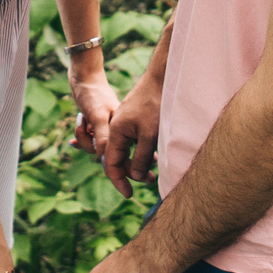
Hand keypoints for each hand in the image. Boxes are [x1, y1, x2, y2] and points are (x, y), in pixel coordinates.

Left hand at [71, 75, 120, 162]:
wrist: (85, 76)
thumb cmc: (93, 94)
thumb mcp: (97, 116)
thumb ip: (102, 138)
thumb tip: (104, 161)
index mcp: (125, 130)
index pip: (124, 156)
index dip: (119, 166)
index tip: (105, 162)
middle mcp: (119, 132)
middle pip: (107, 154)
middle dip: (91, 146)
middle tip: (84, 127)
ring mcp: (108, 129)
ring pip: (96, 148)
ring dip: (83, 137)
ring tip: (81, 119)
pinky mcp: (98, 126)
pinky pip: (90, 140)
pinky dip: (81, 138)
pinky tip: (72, 141)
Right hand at [103, 75, 161, 196]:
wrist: (161, 78)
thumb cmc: (155, 105)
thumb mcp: (149, 136)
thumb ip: (141, 158)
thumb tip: (137, 177)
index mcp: (115, 132)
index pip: (111, 163)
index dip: (119, 181)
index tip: (129, 195)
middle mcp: (117, 128)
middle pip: (119, 157)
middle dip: (132, 172)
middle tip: (152, 180)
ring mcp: (125, 122)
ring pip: (128, 149)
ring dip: (139, 161)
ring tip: (154, 170)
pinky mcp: (135, 118)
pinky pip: (134, 140)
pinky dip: (142, 150)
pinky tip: (153, 154)